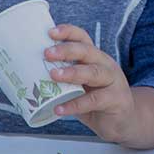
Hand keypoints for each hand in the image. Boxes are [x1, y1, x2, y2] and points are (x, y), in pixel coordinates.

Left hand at [46, 24, 136, 142]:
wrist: (126, 121)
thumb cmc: (97, 101)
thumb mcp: (81, 86)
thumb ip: (63, 80)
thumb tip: (27, 77)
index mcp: (95, 58)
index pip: (83, 38)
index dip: (68, 32)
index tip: (50, 32)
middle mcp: (105, 65)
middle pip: (88, 51)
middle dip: (67, 50)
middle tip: (47, 53)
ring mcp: (113, 81)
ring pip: (94, 72)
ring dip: (73, 72)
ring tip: (54, 75)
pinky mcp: (117, 100)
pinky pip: (94, 100)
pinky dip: (76, 105)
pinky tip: (60, 109)